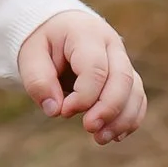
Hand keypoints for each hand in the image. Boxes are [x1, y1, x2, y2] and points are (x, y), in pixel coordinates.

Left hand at [19, 11, 146, 144]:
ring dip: (122, 119)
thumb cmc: (43, 42)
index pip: (96, 68)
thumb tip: (55, 110)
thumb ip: (38, 80)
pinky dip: (130, 118)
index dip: (84, 96)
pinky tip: (115, 136)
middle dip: (109, 109)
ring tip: (100, 139)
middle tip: (89, 128)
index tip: (64, 111)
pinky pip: (137, 98)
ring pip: (134, 90)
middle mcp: (112, 44)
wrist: (57, 27)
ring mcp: (122, 59)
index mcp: (86, 33)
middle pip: (122, 79)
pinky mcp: (126, 76)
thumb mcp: (30, 54)